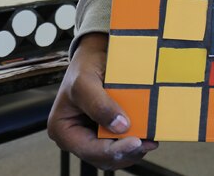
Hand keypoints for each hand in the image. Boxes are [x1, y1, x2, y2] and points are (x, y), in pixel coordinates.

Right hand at [48, 33, 157, 169]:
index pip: (88, 149)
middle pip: (103, 157)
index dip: (112, 150)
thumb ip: (100, 105)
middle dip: (126, 153)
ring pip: (114, 154)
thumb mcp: (86, 82)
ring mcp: (92, 135)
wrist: (97, 54)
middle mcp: (76, 137)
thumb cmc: (85, 65)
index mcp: (62, 129)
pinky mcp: (107, 131)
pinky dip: (136, 142)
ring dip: (133, 150)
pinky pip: (122, 143)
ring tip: (151, 140)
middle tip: (148, 143)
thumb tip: (120, 127)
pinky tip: (148, 134)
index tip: (135, 142)